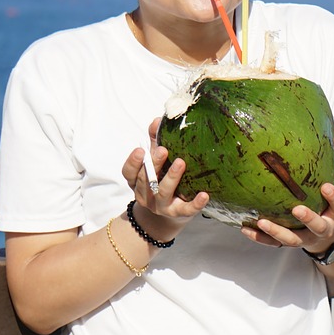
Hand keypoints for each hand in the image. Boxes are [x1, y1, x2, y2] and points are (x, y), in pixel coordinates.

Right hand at [120, 118, 209, 240]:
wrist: (170, 212)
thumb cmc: (162, 179)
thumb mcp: (156, 161)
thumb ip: (155, 141)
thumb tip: (157, 120)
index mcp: (137, 181)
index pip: (128, 172)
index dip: (133, 162)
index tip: (141, 150)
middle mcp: (145, 194)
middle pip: (146, 180)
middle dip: (154, 164)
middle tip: (163, 150)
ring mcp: (160, 206)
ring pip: (162, 193)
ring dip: (171, 178)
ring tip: (181, 163)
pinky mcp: (177, 213)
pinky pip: (186, 209)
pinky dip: (195, 203)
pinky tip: (204, 195)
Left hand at [244, 129, 333, 251]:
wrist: (329, 235)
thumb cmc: (329, 202)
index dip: (333, 196)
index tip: (326, 186)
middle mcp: (322, 227)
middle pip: (317, 226)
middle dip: (308, 218)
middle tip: (296, 209)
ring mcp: (305, 237)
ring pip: (293, 239)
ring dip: (277, 232)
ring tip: (262, 221)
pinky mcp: (289, 242)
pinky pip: (274, 244)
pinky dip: (260, 238)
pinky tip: (245, 229)